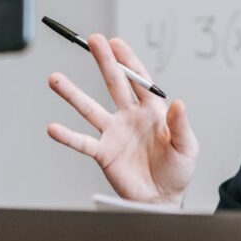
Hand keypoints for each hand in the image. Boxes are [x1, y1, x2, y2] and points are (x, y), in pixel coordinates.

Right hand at [47, 34, 197, 203]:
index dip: (128, 60)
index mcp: (152, 111)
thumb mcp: (187, 147)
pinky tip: (53, 128)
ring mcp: (114, 133)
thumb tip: (178, 103)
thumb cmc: (177, 172)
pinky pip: (83, 142)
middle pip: (115, 84)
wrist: (161, 200)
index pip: (140, 80)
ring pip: (90, 109)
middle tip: (93, 41)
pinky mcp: (104, 153)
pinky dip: (68, 136)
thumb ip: (180, 125)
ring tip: (55, 78)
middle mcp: (130, 117)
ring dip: (72, 94)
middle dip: (105, 61)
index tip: (116, 43)